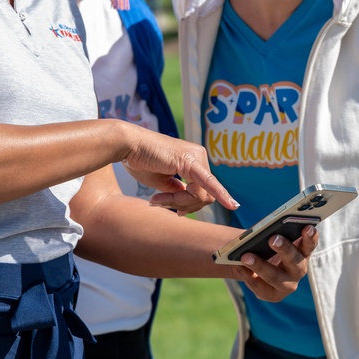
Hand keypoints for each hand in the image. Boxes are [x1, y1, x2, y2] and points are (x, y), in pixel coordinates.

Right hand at [122, 129, 238, 212]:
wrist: (127, 146)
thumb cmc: (140, 161)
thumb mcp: (162, 182)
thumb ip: (177, 192)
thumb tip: (186, 206)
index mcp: (194, 161)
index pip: (202, 190)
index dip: (190, 204)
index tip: (179, 213)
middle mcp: (199, 156)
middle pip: (204, 196)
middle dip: (183, 205)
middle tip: (160, 202)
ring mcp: (197, 157)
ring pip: (201, 196)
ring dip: (178, 203)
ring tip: (157, 198)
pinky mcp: (190, 161)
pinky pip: (208, 184)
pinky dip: (220, 195)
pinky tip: (232, 205)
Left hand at [230, 225, 317, 301]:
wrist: (255, 266)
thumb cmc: (266, 246)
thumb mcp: (271, 238)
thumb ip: (272, 233)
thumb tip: (261, 230)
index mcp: (302, 252)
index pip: (309, 244)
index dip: (310, 237)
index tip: (308, 227)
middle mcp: (299, 269)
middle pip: (294, 260)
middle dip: (284, 249)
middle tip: (272, 239)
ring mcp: (288, 285)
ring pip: (275, 277)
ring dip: (260, 265)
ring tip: (245, 256)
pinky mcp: (274, 296)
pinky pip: (259, 286)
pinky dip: (246, 274)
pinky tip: (237, 265)